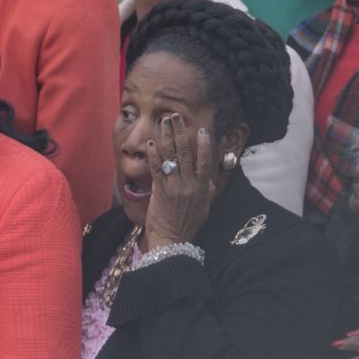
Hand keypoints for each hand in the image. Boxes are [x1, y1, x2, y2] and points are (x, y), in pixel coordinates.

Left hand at [142, 114, 215, 251]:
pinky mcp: (161, 192)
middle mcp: (191, 185)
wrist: (173, 241)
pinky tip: (150, 143)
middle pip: (187, 154)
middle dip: (180, 133)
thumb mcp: (205, 205)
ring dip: (166, 138)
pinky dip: (153, 155)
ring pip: (172, 158)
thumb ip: (207, 188)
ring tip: (163, 122)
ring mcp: (176, 188)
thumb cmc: (188, 224)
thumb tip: (209, 174)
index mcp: (203, 188)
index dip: (204, 145)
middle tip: (175, 116)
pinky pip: (157, 169)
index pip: (205, 162)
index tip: (202, 130)